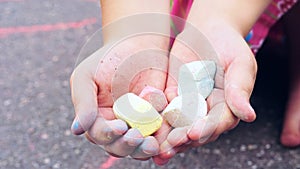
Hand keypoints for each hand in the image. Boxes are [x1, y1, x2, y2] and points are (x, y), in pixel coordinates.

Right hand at [70, 35, 169, 158]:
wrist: (139, 44)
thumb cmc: (109, 58)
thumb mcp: (87, 75)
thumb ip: (83, 102)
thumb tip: (76, 130)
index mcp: (96, 118)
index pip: (99, 134)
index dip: (108, 134)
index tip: (121, 126)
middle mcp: (116, 126)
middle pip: (118, 146)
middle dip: (126, 145)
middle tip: (136, 137)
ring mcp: (137, 125)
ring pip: (137, 147)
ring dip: (143, 149)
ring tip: (151, 144)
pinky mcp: (156, 121)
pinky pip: (158, 136)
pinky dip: (161, 142)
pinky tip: (164, 141)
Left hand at [153, 18, 256, 164]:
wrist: (206, 31)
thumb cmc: (229, 45)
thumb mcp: (239, 63)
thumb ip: (240, 89)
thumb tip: (249, 116)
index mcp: (227, 107)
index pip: (218, 122)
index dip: (207, 129)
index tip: (195, 133)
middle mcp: (207, 111)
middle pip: (196, 130)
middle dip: (183, 139)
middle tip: (171, 145)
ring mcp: (187, 105)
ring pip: (177, 126)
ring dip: (167, 138)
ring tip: (157, 149)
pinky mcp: (171, 97)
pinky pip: (162, 110)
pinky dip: (155, 120)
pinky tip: (146, 129)